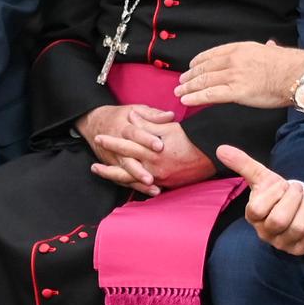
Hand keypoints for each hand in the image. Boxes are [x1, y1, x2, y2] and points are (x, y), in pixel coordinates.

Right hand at [77, 103, 176, 193]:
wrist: (94, 124)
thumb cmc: (121, 117)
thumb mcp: (136, 110)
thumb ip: (153, 115)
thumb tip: (170, 116)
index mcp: (123, 128)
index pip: (134, 134)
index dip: (147, 139)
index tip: (160, 145)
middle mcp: (117, 146)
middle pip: (127, 158)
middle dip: (139, 169)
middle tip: (152, 177)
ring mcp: (115, 159)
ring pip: (125, 172)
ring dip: (138, 180)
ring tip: (152, 186)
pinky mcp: (114, 168)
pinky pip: (124, 179)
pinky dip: (136, 186)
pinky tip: (151, 191)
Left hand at [90, 110, 213, 193]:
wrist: (210, 156)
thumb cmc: (191, 139)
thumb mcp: (169, 127)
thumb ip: (147, 123)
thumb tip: (131, 117)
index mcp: (153, 150)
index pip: (128, 145)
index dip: (112, 142)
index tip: (100, 138)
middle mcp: (153, 167)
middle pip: (125, 168)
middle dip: (108, 166)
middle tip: (93, 165)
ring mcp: (159, 178)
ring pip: (132, 180)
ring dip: (115, 177)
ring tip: (102, 174)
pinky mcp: (164, 184)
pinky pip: (144, 187)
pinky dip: (132, 185)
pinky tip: (123, 183)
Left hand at [177, 41, 303, 108]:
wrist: (297, 75)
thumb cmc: (289, 65)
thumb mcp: (272, 50)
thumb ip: (266, 48)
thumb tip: (270, 44)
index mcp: (240, 48)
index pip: (212, 54)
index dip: (198, 61)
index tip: (191, 66)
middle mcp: (233, 60)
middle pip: (204, 68)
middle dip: (190, 76)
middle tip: (181, 81)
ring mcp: (234, 75)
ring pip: (204, 81)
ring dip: (188, 87)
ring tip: (179, 91)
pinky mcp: (237, 92)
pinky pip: (211, 94)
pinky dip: (196, 97)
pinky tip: (186, 100)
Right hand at [217, 145, 303, 255]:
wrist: (296, 205)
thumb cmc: (276, 192)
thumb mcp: (261, 176)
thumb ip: (242, 164)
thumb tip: (221, 149)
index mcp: (253, 216)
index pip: (257, 209)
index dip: (274, 193)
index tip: (282, 184)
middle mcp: (266, 234)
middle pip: (279, 221)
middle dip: (293, 198)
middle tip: (298, 188)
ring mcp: (283, 244)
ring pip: (299, 228)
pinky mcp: (301, 248)